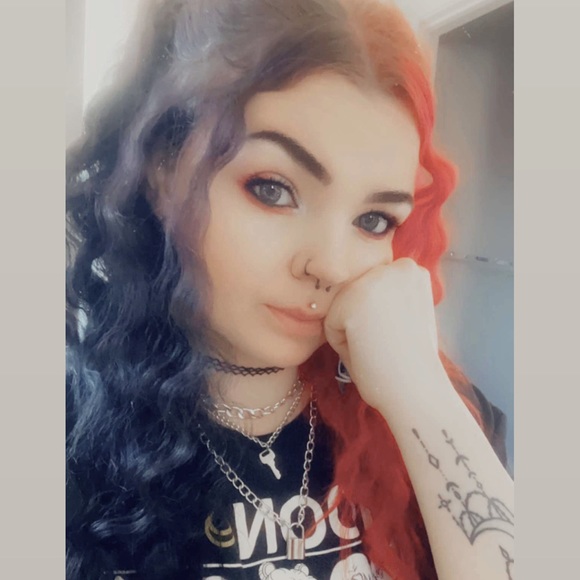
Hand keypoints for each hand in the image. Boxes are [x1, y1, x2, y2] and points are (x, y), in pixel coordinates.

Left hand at [323, 258, 444, 412]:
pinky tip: (367, 351)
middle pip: (353, 295)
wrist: (418, 390)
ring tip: (379, 348)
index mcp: (411, 270)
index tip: (399, 338)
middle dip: (362, 324)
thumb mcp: (404, 315)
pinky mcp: (354, 299)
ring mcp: (375, 280)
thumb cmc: (411, 362)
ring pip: (340, 307)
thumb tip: (354, 290)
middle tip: (388, 345)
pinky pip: (330, 324)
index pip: (369, 290)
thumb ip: (384, 298)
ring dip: (352, 333)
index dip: (377, 320)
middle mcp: (396, 266)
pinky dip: (342, 345)